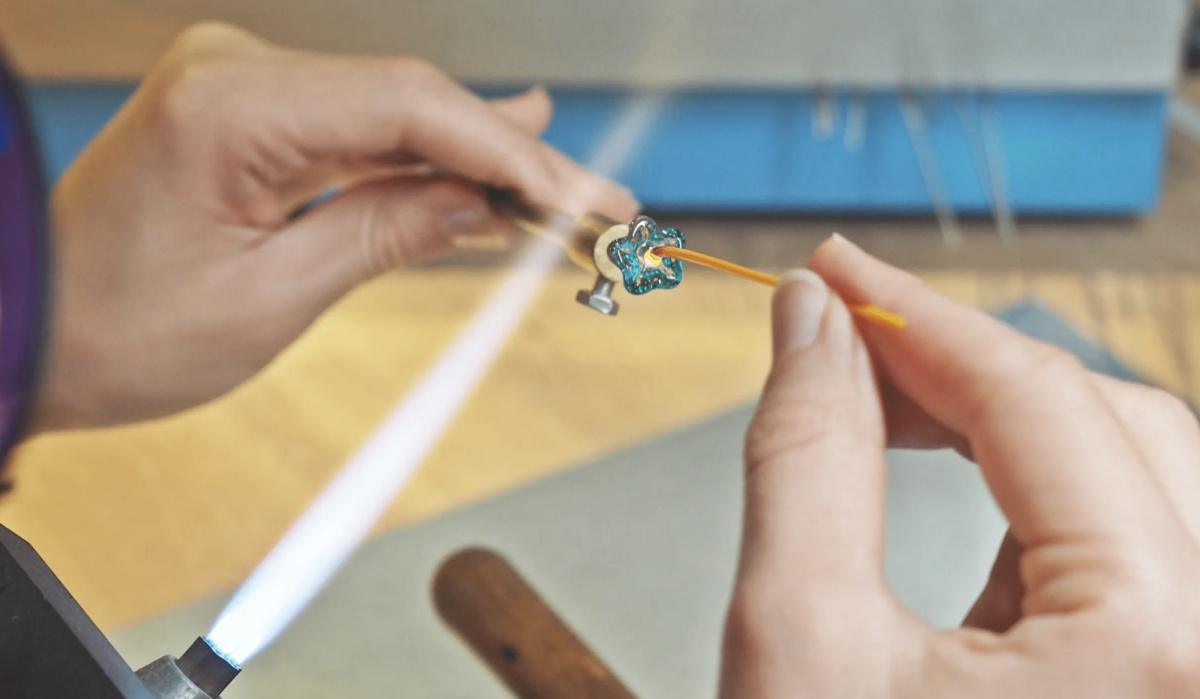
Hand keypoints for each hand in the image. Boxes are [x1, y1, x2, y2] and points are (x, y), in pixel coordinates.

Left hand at [35, 23, 635, 430]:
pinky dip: (422, 160)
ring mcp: (240, 83)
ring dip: (476, 157)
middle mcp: (235, 70)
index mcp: (230, 106)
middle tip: (596, 205)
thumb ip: (391, 230)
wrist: (34, 332)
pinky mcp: (250, 112)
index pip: (412, 107)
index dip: (516, 152)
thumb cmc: (119, 330)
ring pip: (395, 109)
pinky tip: (484, 173)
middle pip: (413, 99)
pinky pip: (358, 125)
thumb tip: (485, 199)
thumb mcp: (275, 297)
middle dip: (512, 156)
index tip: (587, 196)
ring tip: (561, 199)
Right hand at [720, 235, 1199, 695]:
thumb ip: (806, 456)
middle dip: (966, 367)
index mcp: (1151, 644)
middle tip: (852, 333)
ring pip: (1134, 479)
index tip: (836, 274)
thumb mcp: (798, 637)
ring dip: (1005, 429)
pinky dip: (1038, 506)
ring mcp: (1190, 670)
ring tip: (892, 412)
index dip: (914, 316)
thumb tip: (813, 323)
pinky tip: (962, 499)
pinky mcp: (1163, 680)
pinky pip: (1133, 554)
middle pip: (1114, 424)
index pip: (1037, 402)